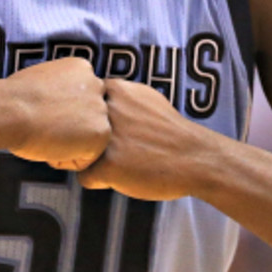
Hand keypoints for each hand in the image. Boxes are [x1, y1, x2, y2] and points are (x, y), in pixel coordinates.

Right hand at [4, 57, 109, 170]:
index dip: (62, 111)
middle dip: (71, 126)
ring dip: (69, 144)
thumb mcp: (44, 77)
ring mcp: (102, 109)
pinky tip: (49, 146)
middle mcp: (97, 85)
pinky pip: (86, 157)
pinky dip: (66, 159)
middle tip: (46, 127)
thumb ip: (60, 88)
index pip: (83, 96)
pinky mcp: (101, 133)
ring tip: (46, 135)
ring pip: (89, 138)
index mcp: (82, 68)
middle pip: (89, 115)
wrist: (11, 110)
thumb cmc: (14, 98)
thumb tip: (58, 101)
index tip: (45, 112)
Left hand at [77, 78, 205, 199]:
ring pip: (78, 154)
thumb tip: (98, 97)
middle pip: (76, 130)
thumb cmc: (171, 131)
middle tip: (117, 151)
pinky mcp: (107, 166)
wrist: (195, 158)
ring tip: (120, 163)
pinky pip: (84, 177)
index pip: (82, 106)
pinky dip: (100, 181)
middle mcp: (106, 110)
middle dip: (89, 142)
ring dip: (93, 161)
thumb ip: (120, 96)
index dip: (94, 122)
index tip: (111, 132)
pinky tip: (122, 177)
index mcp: (115, 90)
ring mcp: (105, 138)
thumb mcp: (146, 98)